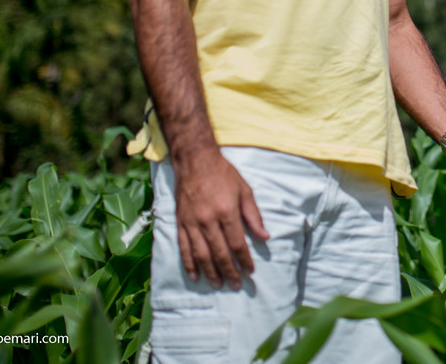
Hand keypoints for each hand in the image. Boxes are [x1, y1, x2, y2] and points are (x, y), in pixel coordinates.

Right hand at [172, 149, 269, 288]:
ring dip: (210, 272)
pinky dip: (189, 263)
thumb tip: (265, 236)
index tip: (250, 271)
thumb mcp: (245, 190)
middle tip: (236, 285)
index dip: (244, 259)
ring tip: (218, 284)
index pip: (237, 243)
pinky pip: (184, 247)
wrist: (195, 160)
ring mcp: (191, 222)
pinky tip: (195, 275)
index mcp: (226, 211)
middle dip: (229, 271)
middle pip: (219, 253)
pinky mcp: (180, 222)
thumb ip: (253, 215)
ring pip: (201, 254)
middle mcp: (208, 220)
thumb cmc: (224, 174)